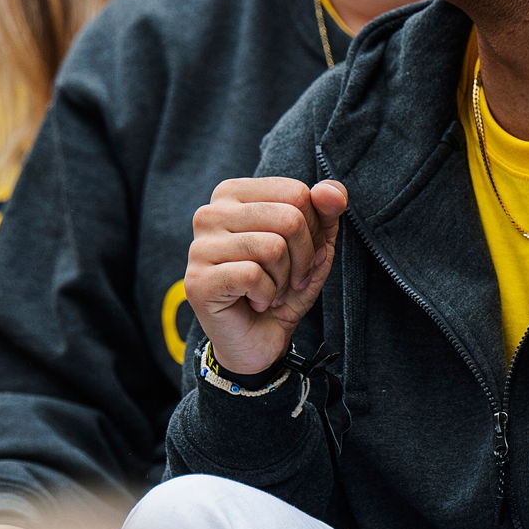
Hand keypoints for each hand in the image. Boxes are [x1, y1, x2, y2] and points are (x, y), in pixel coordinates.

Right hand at [184, 177, 348, 376]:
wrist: (259, 338)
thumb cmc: (283, 286)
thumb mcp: (314, 244)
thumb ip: (326, 210)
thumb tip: (330, 190)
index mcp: (233, 194)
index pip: (296, 193)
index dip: (312, 231)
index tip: (300, 256)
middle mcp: (210, 212)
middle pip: (288, 218)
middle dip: (302, 258)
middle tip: (288, 279)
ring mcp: (199, 246)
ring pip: (272, 247)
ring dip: (284, 279)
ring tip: (270, 290)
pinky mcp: (198, 280)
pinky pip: (253, 275)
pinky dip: (266, 295)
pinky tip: (254, 302)